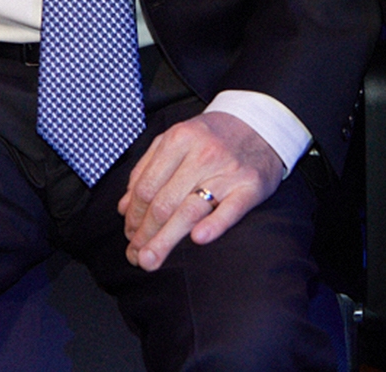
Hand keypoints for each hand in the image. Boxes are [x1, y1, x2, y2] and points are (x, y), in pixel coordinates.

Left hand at [117, 111, 282, 271]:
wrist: (261, 124)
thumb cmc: (212, 137)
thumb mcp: (176, 140)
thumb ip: (146, 169)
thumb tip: (123, 206)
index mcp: (178, 140)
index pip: (147, 187)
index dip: (133, 216)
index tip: (129, 234)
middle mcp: (202, 154)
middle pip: (164, 203)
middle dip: (144, 234)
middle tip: (135, 256)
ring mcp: (227, 171)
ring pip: (189, 210)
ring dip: (165, 239)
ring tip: (150, 260)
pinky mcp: (251, 186)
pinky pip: (231, 209)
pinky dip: (214, 225)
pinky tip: (198, 239)